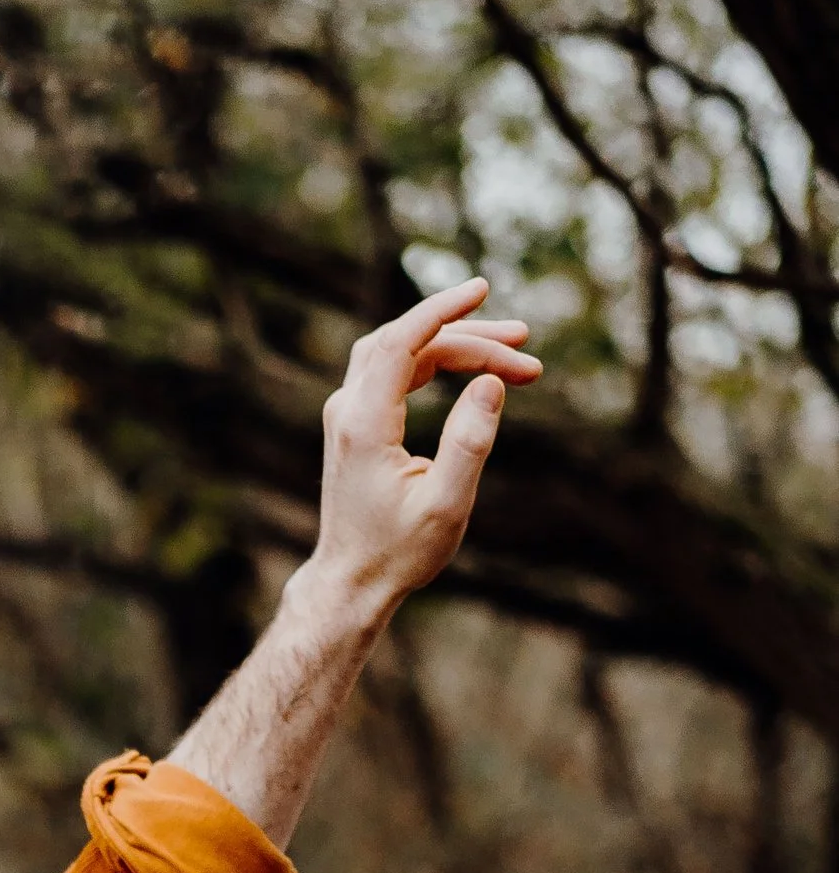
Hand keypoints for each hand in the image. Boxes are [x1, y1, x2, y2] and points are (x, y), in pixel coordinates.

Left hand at [167, 277, 540, 845]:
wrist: (350, 583)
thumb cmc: (397, 553)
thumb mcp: (446, 506)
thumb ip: (471, 442)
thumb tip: (490, 383)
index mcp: (365, 426)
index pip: (400, 342)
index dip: (441, 310)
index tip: (480, 289)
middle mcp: (348, 411)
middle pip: (408, 343)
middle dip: (469, 337)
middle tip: (526, 346)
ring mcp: (347, 415)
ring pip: (403, 354)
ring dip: (457, 348)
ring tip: (516, 355)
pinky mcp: (355, 423)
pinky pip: (398, 371)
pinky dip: (437, 364)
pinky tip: (476, 372)